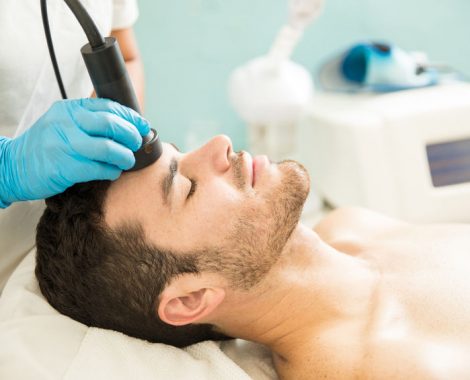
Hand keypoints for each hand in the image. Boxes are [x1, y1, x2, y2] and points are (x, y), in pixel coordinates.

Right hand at [0, 98, 149, 206]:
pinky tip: (113, 172)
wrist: (12, 165)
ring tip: (127, 161)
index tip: (143, 126)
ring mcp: (64, 144)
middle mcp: (66, 123)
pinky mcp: (64, 166)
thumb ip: (89, 122)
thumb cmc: (46, 146)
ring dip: (124, 156)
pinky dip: (111, 171)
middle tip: (137, 144)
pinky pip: (98, 168)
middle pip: (110, 124)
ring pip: (107, 147)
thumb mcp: (64, 124)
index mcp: (70, 109)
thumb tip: (126, 127)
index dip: (130, 117)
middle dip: (131, 135)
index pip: (108, 106)